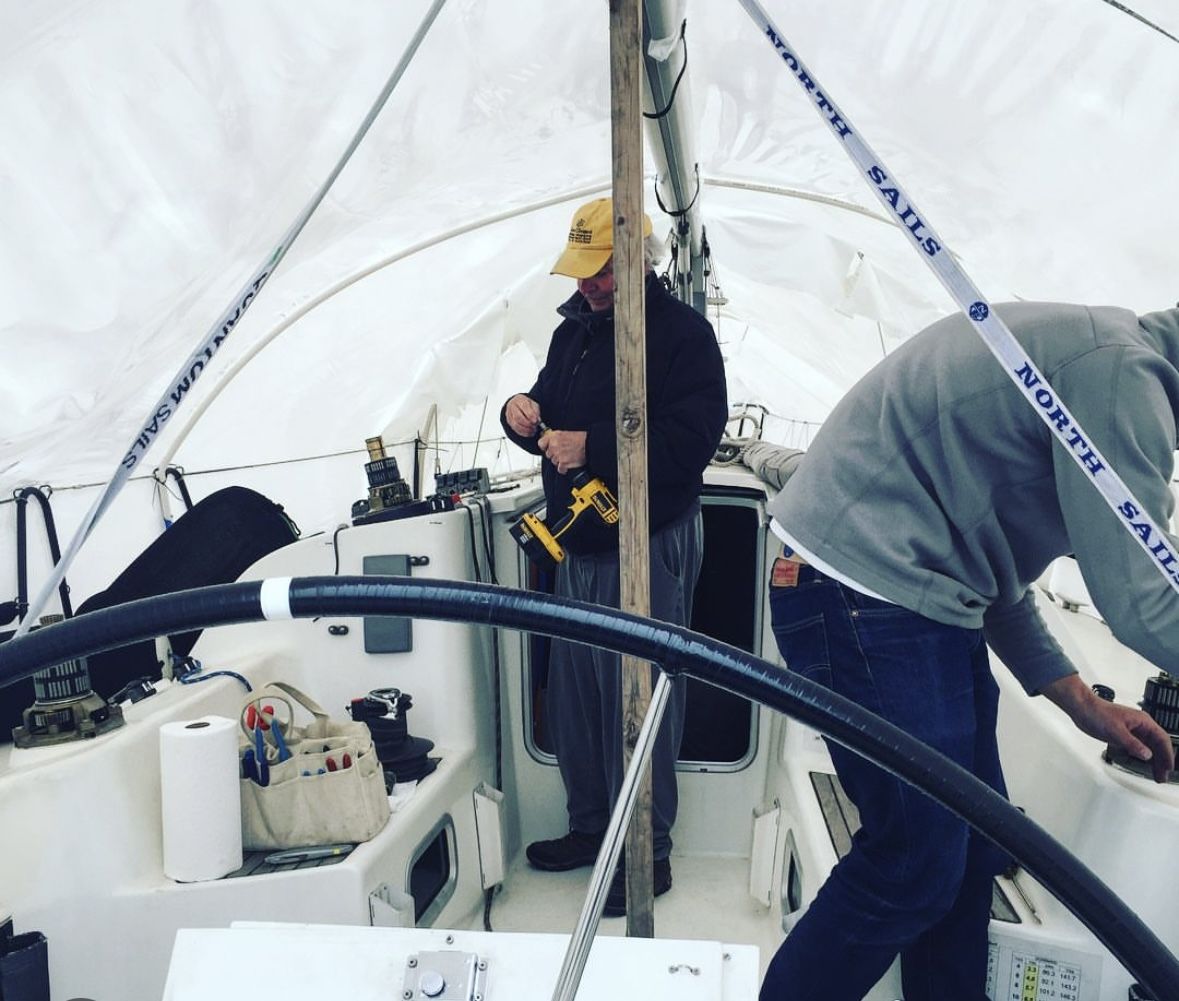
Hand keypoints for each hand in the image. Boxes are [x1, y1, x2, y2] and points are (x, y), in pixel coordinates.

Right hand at [505, 394, 541, 437]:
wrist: (518, 406)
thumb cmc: (528, 405)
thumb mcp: (534, 405)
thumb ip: (536, 412)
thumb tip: (537, 420)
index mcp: (519, 400)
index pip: (524, 407)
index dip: (530, 415)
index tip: (536, 421)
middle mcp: (512, 407)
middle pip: (518, 417)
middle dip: (528, 423)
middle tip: (535, 426)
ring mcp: (509, 415)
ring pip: (516, 425)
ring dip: (526, 429)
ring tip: (533, 430)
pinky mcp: (509, 422)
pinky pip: (515, 429)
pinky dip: (523, 433)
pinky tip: (530, 433)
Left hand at [538, 429, 587, 474]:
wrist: (589, 445)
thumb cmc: (580, 439)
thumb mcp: (565, 433)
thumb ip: (555, 438)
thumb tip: (549, 442)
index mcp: (554, 436)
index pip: (541, 443)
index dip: (545, 446)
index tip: (548, 448)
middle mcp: (554, 445)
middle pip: (548, 454)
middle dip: (554, 455)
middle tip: (563, 452)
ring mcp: (558, 455)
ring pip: (553, 462)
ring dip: (560, 461)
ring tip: (567, 457)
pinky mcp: (563, 463)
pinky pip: (559, 469)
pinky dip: (564, 468)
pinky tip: (568, 463)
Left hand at [1042, 674, 1174, 781]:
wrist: (1081, 708)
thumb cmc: (1097, 712)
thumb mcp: (1116, 731)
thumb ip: (1132, 744)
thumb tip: (1147, 755)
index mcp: (1143, 721)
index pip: (1162, 739)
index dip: (1168, 755)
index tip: (1169, 767)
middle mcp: (1140, 726)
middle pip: (1157, 746)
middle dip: (1162, 761)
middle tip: (1162, 776)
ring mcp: (1132, 731)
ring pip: (1148, 748)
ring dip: (1153, 761)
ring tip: (1156, 775)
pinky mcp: (1123, 736)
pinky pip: (1138, 748)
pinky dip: (1142, 758)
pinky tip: (1143, 766)